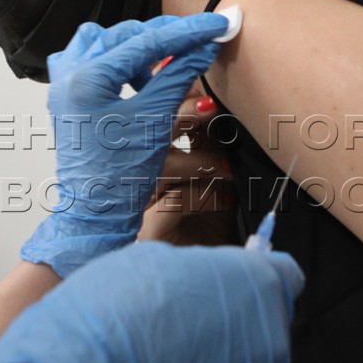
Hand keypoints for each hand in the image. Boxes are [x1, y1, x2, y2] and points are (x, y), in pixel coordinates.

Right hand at [0, 241, 305, 362]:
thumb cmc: (105, 321)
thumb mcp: (153, 263)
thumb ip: (197, 274)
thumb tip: (204, 283)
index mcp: (258, 289)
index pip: (283, 277)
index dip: (253, 281)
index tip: (235, 289)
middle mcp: (271, 344)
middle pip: (263, 332)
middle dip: (231, 330)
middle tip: (179, 334)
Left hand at [20, 13, 229, 277]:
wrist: (95, 211)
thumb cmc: (120, 175)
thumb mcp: (156, 118)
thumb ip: (179, 74)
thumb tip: (205, 45)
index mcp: (87, 78)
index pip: (146, 41)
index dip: (186, 32)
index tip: (216, 25)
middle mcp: (69, 74)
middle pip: (124, 34)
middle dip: (163, 37)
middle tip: (198, 41)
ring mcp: (62, 83)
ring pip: (102, 41)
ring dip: (134, 47)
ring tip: (159, 68)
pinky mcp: (65, 95)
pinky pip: (87, 58)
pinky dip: (113, 59)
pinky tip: (133, 76)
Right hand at [139, 83, 239, 245]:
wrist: (201, 278)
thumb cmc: (205, 228)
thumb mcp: (210, 177)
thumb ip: (207, 144)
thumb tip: (217, 105)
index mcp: (145, 159)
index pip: (153, 119)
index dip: (174, 99)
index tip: (198, 84)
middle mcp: (135, 178)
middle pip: (149, 135)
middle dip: (181, 115)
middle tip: (210, 107)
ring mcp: (137, 203)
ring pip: (160, 166)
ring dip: (199, 161)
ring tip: (225, 169)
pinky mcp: (148, 228)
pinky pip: (175, 201)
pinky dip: (205, 195)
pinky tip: (226, 199)